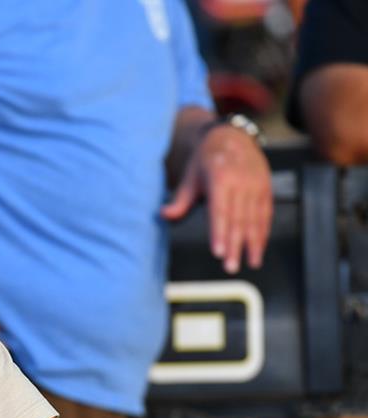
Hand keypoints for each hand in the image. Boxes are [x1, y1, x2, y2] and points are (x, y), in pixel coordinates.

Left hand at [161, 124, 272, 273]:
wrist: (232, 136)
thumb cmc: (205, 161)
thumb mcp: (190, 177)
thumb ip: (180, 200)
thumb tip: (163, 215)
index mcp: (220, 179)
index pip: (219, 211)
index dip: (219, 233)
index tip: (218, 252)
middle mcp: (241, 182)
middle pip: (238, 219)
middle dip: (235, 245)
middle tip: (231, 267)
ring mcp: (256, 185)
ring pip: (255, 219)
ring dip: (254, 243)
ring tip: (252, 263)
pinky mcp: (266, 188)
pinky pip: (265, 213)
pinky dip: (264, 232)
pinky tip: (259, 248)